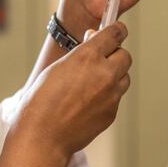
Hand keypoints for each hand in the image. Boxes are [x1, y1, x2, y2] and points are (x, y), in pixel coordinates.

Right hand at [8, 22, 131, 163]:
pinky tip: (88, 102)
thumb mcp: (58, 66)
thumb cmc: (42, 101)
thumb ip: (81, 53)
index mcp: (88, 56)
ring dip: (114, 76)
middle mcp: (104, 73)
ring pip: (124, 77)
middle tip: (101, 59)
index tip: (117, 31)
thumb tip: (94, 41)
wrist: (42, 136)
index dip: (116, 30)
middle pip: (125, 55)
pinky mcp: (112, 112)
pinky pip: (116, 97)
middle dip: (115, 55)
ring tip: (93, 83)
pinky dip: (107, 96)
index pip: (115, 33)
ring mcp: (111, 94)